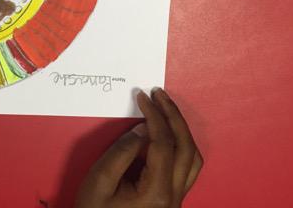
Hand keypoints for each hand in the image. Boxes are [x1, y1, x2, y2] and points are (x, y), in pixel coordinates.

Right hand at [76, 89, 202, 207]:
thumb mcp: (99, 181)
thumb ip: (122, 152)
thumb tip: (143, 128)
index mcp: (156, 193)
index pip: (163, 144)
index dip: (155, 116)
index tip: (143, 97)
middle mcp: (173, 197)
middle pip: (186, 148)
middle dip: (173, 117)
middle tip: (158, 95)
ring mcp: (176, 200)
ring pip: (193, 158)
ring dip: (181, 130)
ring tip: (164, 109)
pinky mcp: (172, 199)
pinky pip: (186, 166)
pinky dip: (180, 144)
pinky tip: (165, 133)